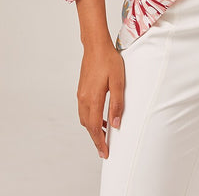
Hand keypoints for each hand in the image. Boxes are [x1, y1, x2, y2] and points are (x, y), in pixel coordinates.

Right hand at [77, 42, 124, 158]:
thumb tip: (116, 124)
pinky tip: (101, 117)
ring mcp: (80, 94)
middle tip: (105, 149)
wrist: (95, 46)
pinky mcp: (81, 90)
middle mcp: (83, 99)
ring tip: (105, 136)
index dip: (100, 142)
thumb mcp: (118, 82)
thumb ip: (117, 104)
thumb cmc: (108, 60)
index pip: (95, 127)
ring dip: (93, 129)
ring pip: (84, 119)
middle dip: (96, 139)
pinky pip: (84, 110)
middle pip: (88, 126)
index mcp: (92, 99)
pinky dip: (91, 118)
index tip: (105, 153)